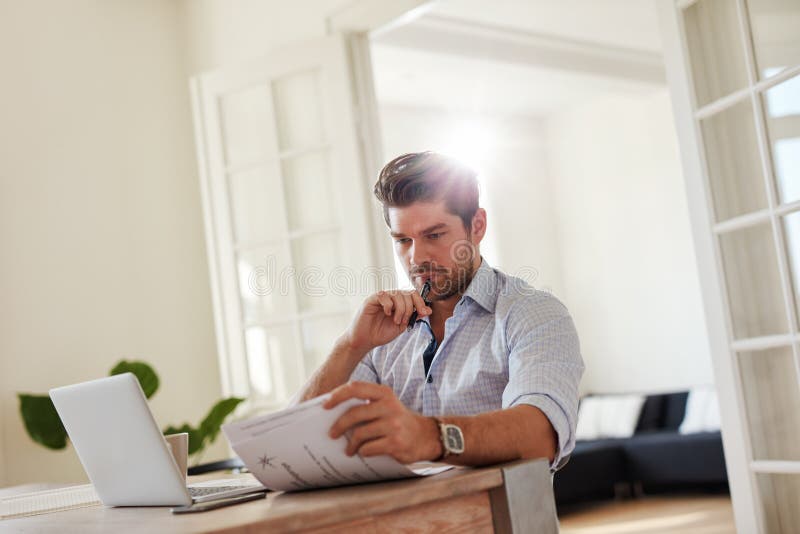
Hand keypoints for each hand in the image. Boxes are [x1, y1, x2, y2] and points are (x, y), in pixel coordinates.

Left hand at [325, 382, 441, 463]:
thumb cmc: (397, 421)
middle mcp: (389, 406)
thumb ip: (365, 404)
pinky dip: (363, 452)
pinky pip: (368, 448)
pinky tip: (364, 453)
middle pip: (354, 413)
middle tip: (331, 434)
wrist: (425, 437)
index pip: (355, 387)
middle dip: (339, 425)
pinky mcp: (396, 443)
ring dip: (351, 444)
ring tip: (349, 449)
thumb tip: (332, 412)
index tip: (325, 406)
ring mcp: (394, 424)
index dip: (337, 395)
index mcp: (384, 393)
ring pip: (360, 434)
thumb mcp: (385, 405)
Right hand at [342, 290, 431, 354]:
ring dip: (401, 309)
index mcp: (398, 303)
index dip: (420, 302)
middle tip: (404, 321)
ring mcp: (381, 298)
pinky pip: (384, 295)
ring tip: (396, 320)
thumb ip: (413, 317)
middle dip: (410, 308)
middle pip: (406, 293)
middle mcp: (390, 298)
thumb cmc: (381, 333)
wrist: (365, 341)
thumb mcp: (401, 326)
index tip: (424, 312)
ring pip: (397, 294)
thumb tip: (429, 310)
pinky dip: (389, 305)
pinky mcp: (371, 299)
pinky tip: (387, 314)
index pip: (412, 294)